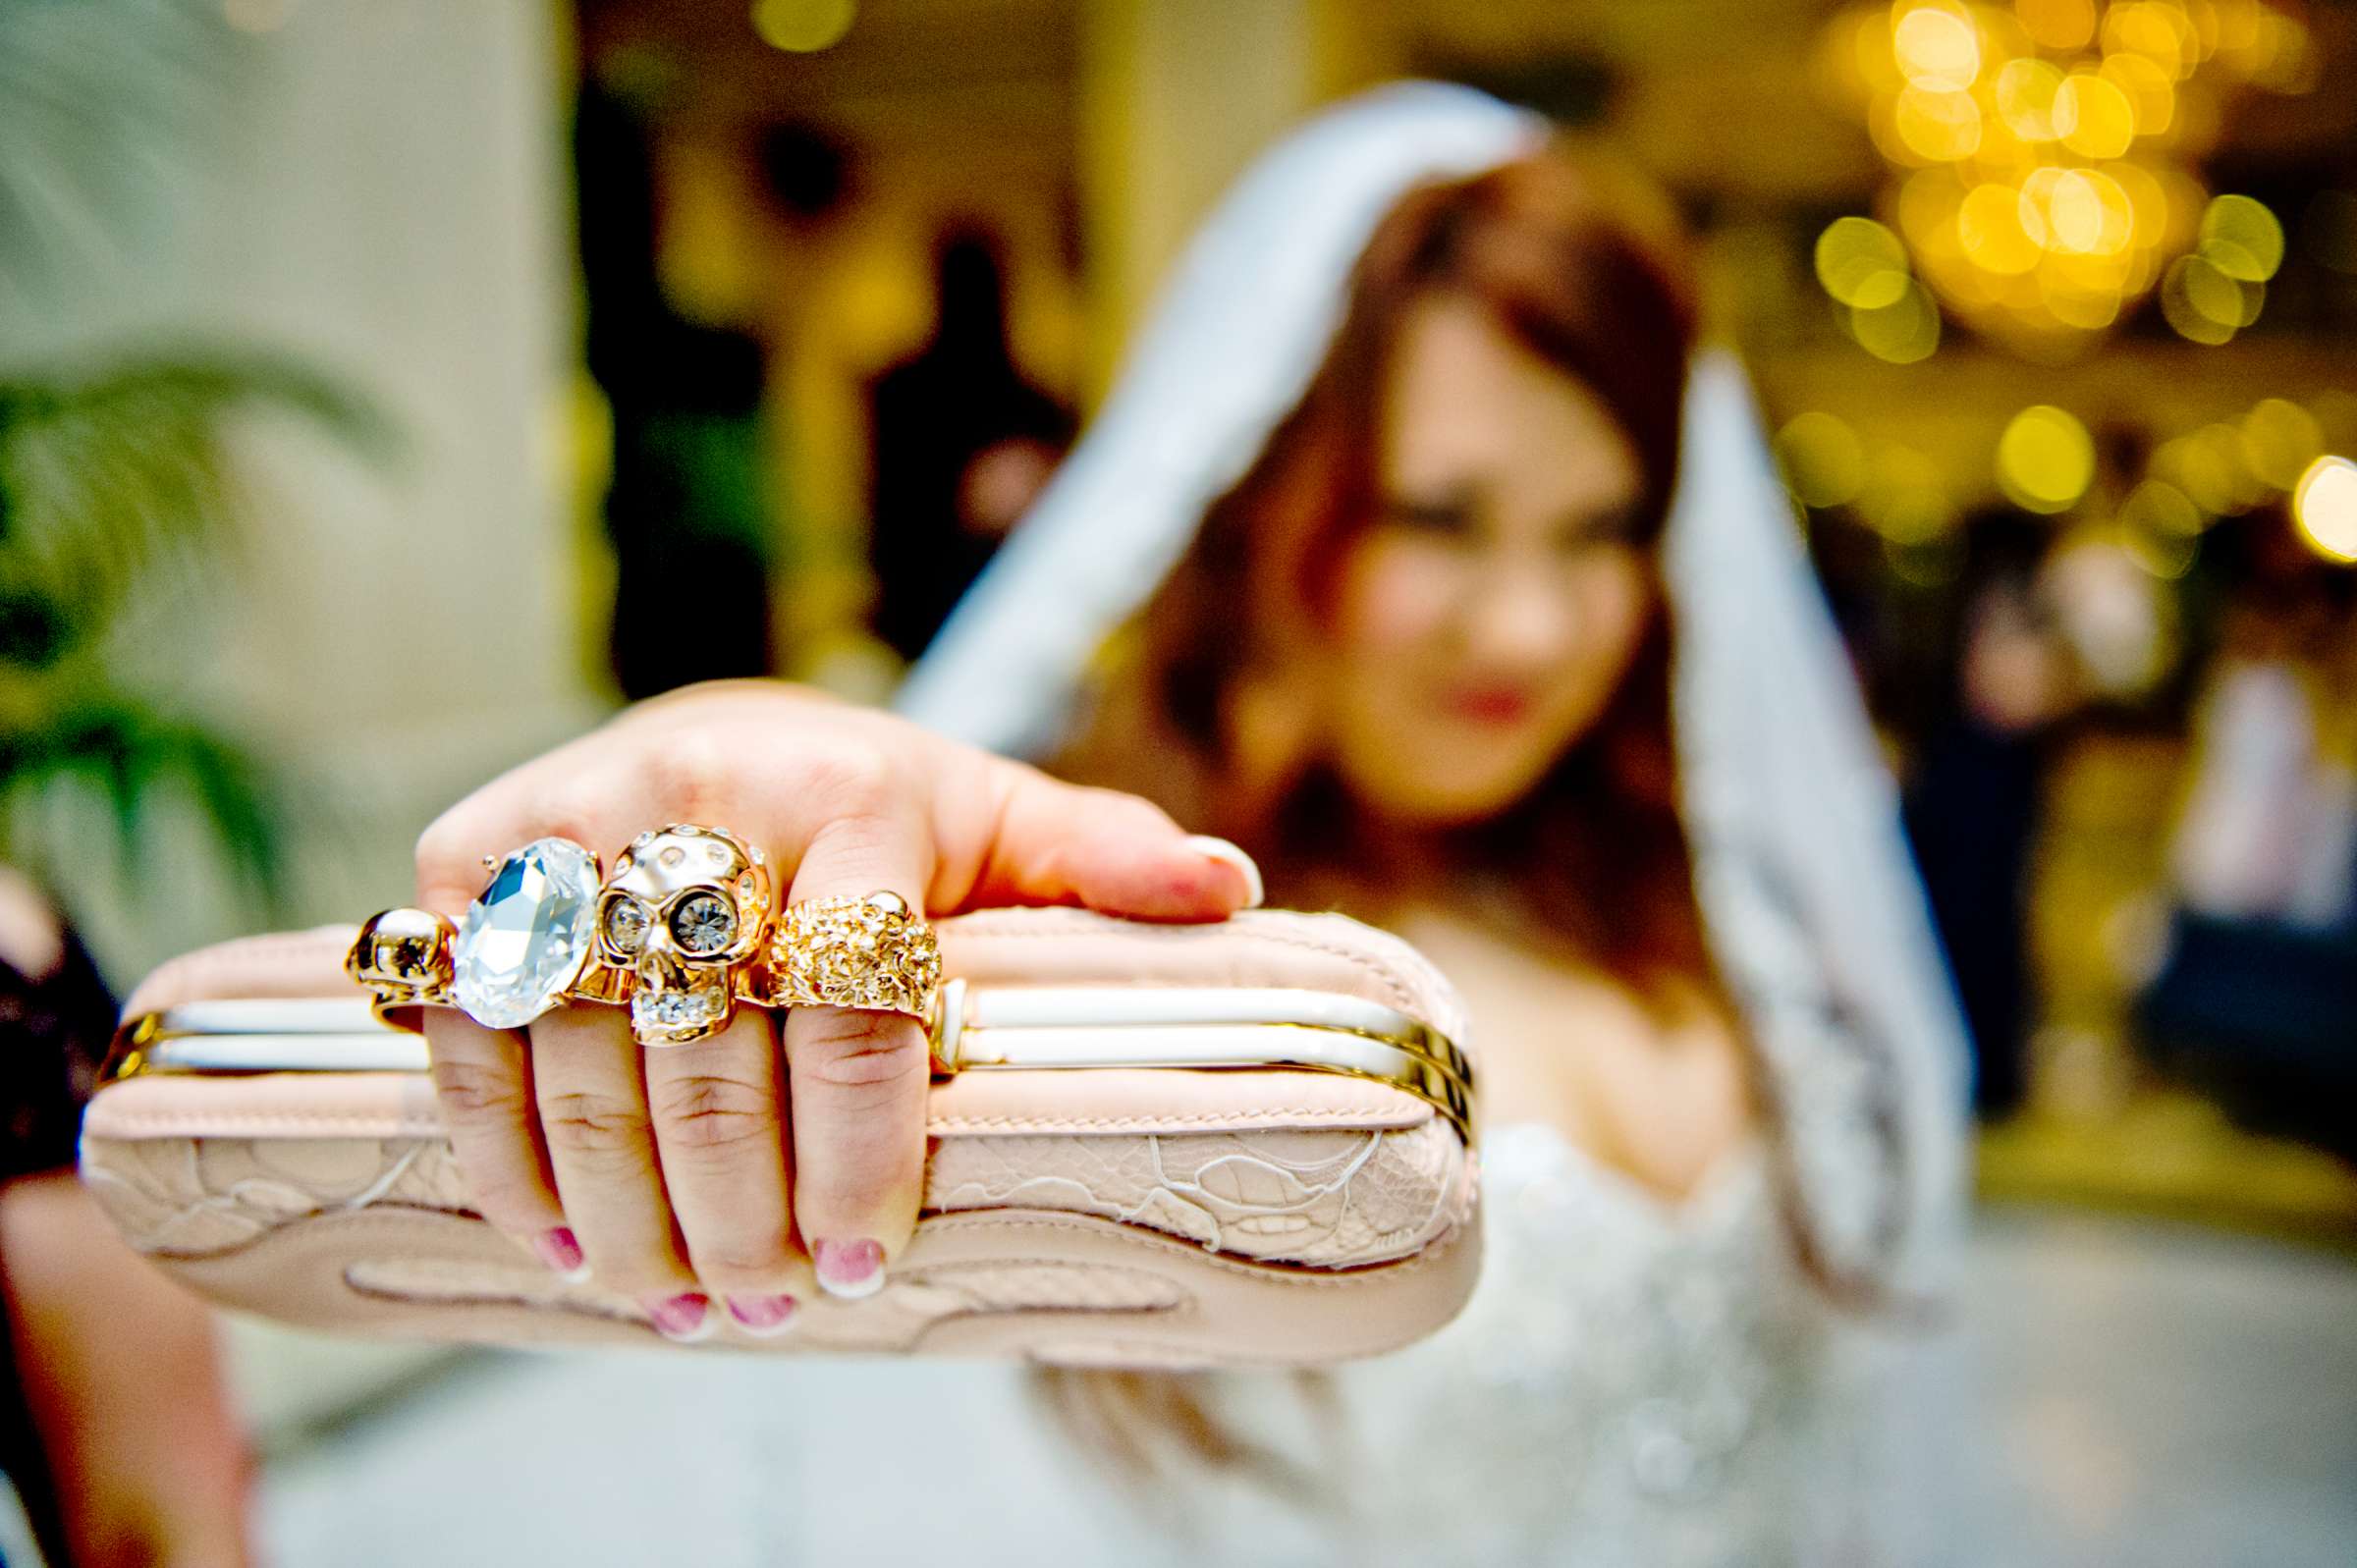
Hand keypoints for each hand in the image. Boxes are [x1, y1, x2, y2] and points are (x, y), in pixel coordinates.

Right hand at [412, 680, 1260, 1336]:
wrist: (730, 732)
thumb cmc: (889, 813)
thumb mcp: (1005, 822)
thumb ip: (1103, 863)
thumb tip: (1231, 889)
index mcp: (856, 792)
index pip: (854, 993)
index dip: (858, 1148)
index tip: (863, 1264)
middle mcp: (704, 792)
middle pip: (711, 1048)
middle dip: (737, 1209)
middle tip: (769, 1308)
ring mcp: (575, 820)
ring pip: (584, 1055)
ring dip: (626, 1208)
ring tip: (682, 1305)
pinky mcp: (468, 855)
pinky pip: (466, 1028)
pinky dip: (506, 1151)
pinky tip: (563, 1243)